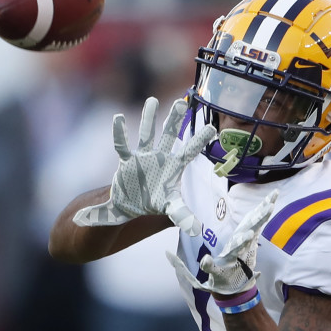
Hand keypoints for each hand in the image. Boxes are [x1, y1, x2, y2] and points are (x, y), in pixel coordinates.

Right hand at [73, 97, 215, 234]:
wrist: (129, 207)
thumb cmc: (152, 204)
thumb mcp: (168, 209)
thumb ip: (182, 216)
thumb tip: (198, 229)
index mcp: (173, 168)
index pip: (189, 152)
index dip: (199, 141)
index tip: (212, 128)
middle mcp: (159, 158)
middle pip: (169, 136)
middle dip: (175, 120)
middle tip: (182, 102)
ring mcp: (142, 156)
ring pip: (146, 134)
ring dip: (149, 118)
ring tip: (152, 100)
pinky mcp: (126, 161)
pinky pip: (122, 145)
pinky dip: (120, 133)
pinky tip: (119, 118)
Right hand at [168, 189, 278, 294]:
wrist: (237, 288)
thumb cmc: (222, 281)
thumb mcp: (211, 275)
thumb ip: (200, 265)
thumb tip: (169, 254)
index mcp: (234, 256)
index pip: (237, 247)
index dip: (242, 241)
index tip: (248, 236)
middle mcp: (244, 247)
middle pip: (252, 230)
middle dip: (260, 218)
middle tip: (270, 206)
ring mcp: (249, 243)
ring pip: (257, 224)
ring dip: (264, 211)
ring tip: (272, 198)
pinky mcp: (250, 239)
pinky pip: (257, 223)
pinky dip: (263, 212)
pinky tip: (270, 202)